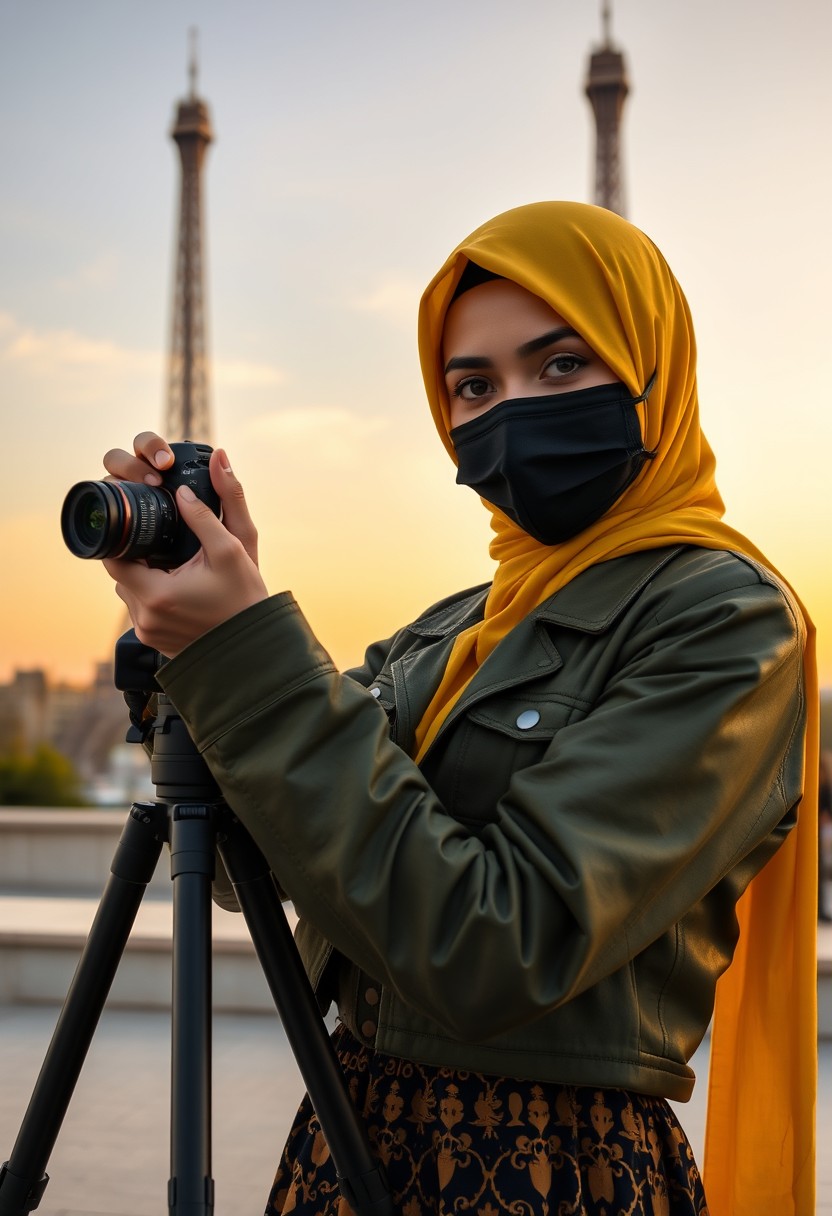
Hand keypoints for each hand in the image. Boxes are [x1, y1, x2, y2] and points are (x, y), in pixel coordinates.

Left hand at [101, 435, 267, 657]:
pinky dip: (155, 595)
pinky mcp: (154, 641)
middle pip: (121, 573)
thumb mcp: (232, 549)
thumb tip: (212, 462)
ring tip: (175, 566)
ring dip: (145, 576)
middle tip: (165, 543)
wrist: (257, 648)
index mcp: (156, 594)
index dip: (124, 537)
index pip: (113, 557)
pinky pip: (142, 610)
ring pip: (130, 591)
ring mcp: (147, 633)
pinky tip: (180, 589)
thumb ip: (210, 509)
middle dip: (138, 555)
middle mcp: (144, 618)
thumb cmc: (246, 600)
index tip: (141, 524)